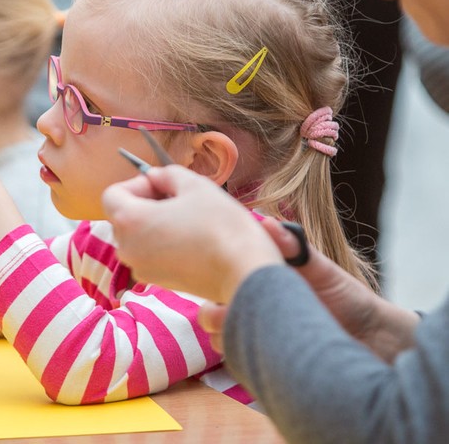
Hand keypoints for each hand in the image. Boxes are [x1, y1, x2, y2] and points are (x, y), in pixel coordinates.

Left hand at [101, 165, 282, 303]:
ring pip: (138, 235)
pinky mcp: (157, 281)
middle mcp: (127, 248)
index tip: (162, 184)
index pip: (112, 194)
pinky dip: (163, 242)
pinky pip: (151, 253)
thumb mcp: (194, 184)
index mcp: (129, 221)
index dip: (136, 184)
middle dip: (146, 202)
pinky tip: (192, 238)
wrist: (244, 273)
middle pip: (123, 215)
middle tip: (178, 197)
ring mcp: (141, 268)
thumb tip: (155, 176)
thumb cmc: (220, 225)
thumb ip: (167, 174)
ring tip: (188, 217)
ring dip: (156, 222)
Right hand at [198, 219, 419, 360]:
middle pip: (211, 313)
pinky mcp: (266, 364)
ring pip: (219, 339)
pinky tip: (260, 348)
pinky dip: (240, 356)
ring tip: (250, 330)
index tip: (225, 276)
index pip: (220, 279)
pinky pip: (238, 363)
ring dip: (225, 335)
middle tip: (233, 308)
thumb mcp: (323, 271)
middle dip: (213, 312)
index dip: (212, 277)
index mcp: (261, 285)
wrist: (376, 340)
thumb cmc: (350, 299)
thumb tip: (267, 222)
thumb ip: (296, 249)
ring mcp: (258, 340)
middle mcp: (253, 312)